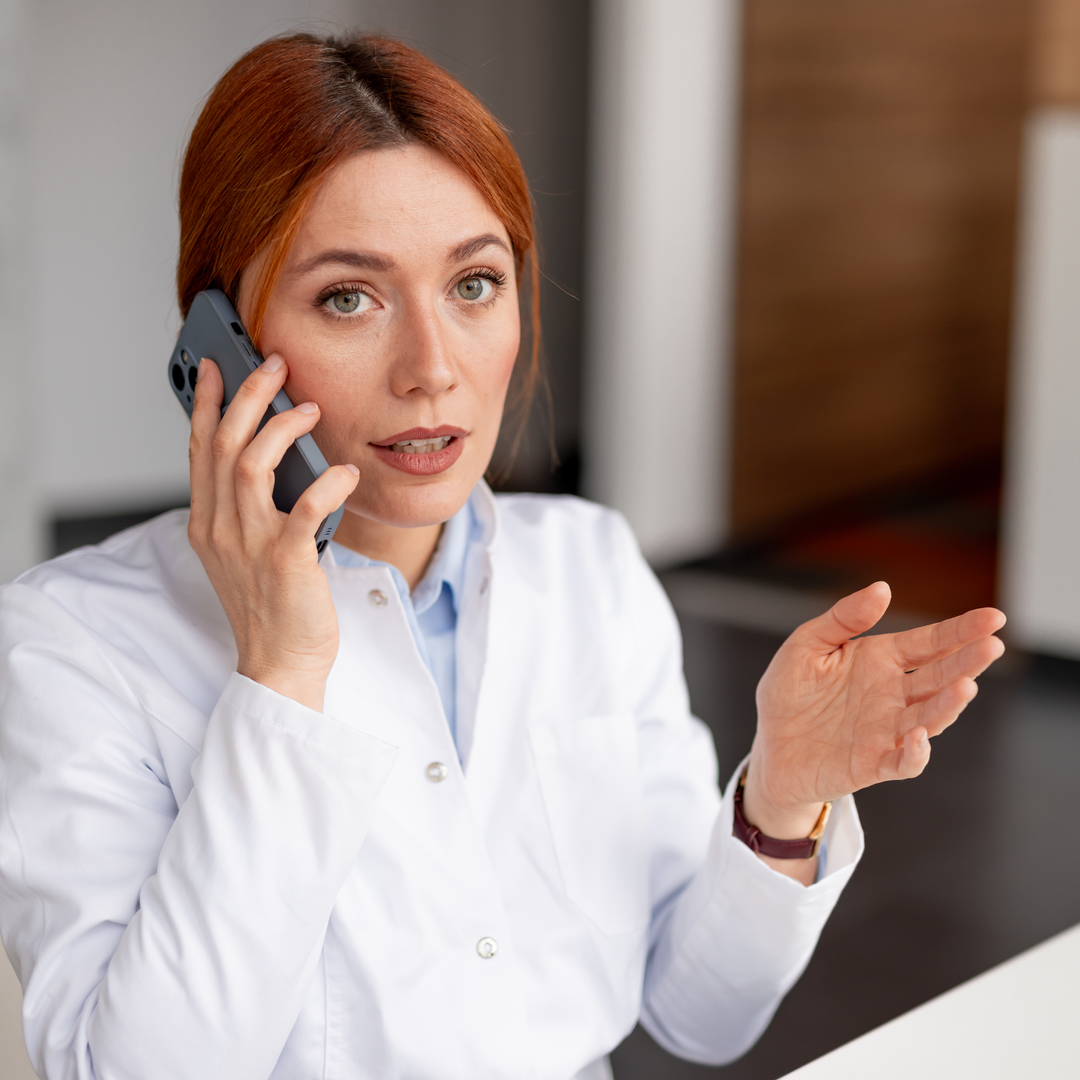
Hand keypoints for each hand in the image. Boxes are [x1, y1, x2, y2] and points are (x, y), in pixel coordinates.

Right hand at [187, 354, 358, 710]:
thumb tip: (270, 457)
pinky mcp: (286, 560)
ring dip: (282, 428)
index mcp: (207, 523)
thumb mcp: (243, 551)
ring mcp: (250, 544)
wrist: (280, 662)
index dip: (205, 402)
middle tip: (274, 365)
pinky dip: (327, 482)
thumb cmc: (270, 605)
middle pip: (224, 443)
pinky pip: (306, 507)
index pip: (199, 449)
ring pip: (253, 463)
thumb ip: (246, 507)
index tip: (214, 365)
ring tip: (309, 409)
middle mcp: (221, 528)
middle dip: (247, 395)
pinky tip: (346, 472)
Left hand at [743, 582, 1005, 845]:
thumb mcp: (806, 645)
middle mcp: (892, 695)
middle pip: (939, 677)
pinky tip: (919, 736)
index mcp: (880, 660)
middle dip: (967, 662)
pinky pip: (903, 762)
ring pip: (930, 717)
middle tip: (991, 645)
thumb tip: (883, 588)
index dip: (960, 631)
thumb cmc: (789, 693)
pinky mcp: (872, 764)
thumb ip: (844, 618)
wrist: (768, 747)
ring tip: (965, 686)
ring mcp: (887, 731)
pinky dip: (915, 753)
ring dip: (948, 704)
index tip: (994, 618)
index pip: (929, 643)